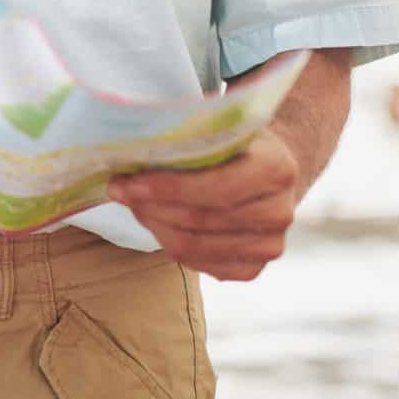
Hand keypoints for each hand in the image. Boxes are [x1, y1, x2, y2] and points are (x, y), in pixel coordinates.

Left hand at [106, 132, 300, 280]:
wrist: (268, 173)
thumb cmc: (235, 145)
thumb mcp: (220, 129)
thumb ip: (187, 140)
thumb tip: (130, 152)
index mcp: (277, 169)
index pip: (215, 187)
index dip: (166, 188)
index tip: (125, 181)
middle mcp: (280, 213)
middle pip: (197, 220)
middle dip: (150, 206)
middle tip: (118, 190)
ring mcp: (270, 246)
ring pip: (191, 246)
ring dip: (154, 224)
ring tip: (134, 204)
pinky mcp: (253, 269)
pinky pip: (198, 265)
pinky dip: (169, 243)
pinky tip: (158, 222)